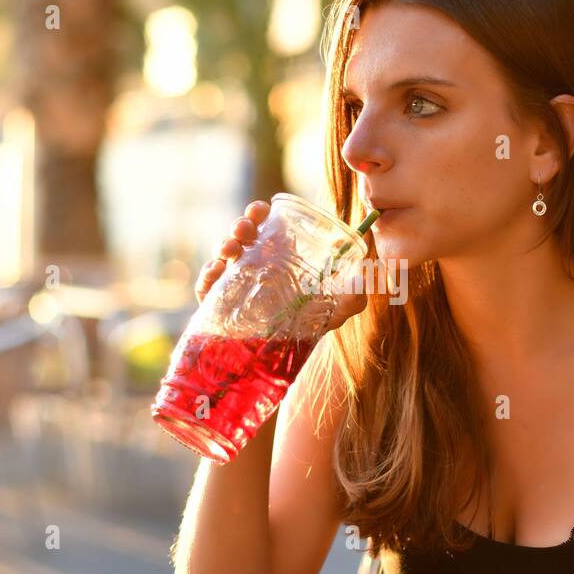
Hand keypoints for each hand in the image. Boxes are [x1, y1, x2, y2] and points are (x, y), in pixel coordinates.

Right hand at [195, 200, 368, 333]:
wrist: (281, 364)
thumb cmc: (306, 328)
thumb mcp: (334, 311)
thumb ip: (353, 297)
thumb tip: (367, 276)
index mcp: (275, 256)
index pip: (263, 226)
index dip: (259, 213)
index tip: (261, 209)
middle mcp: (252, 265)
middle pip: (240, 236)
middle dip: (240, 225)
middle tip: (245, 228)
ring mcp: (232, 284)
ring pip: (222, 256)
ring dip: (224, 245)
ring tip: (231, 249)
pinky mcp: (216, 306)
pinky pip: (206, 287)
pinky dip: (207, 276)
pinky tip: (216, 272)